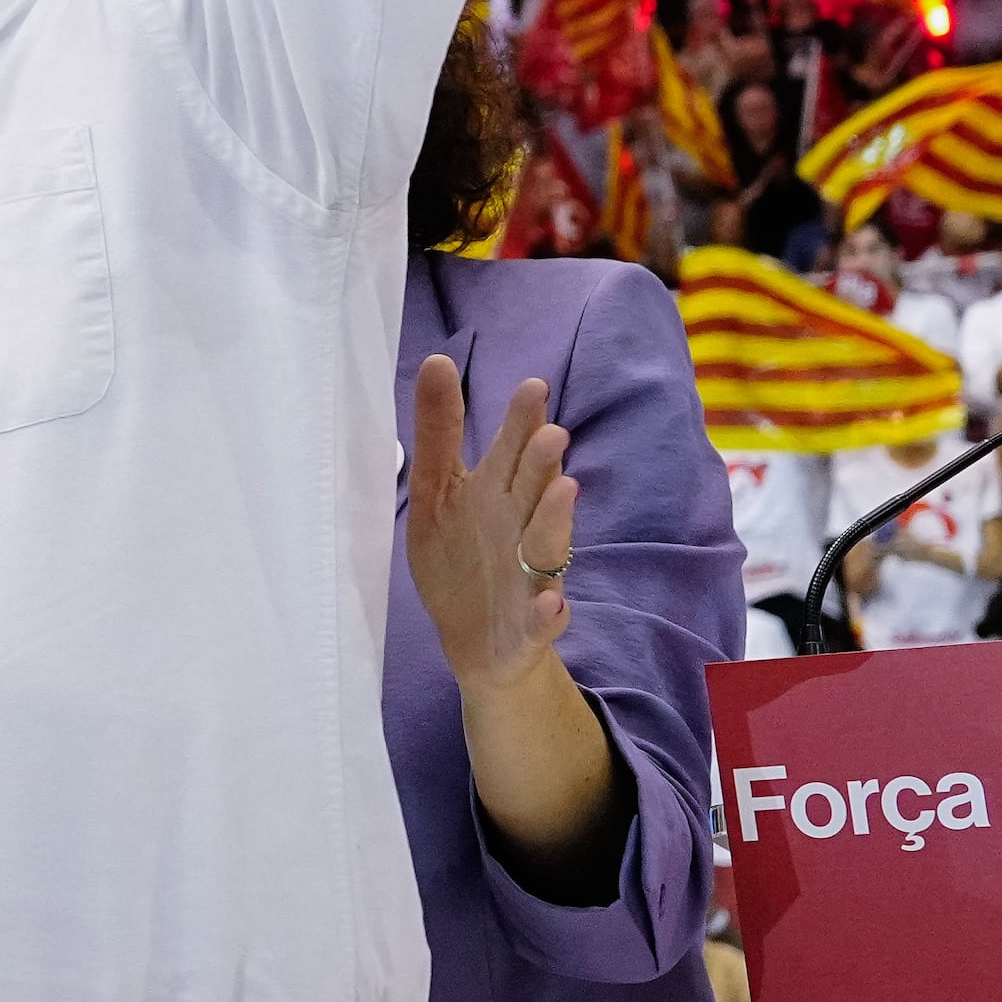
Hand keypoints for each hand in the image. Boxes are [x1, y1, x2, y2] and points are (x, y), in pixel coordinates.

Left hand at [404, 355, 576, 687]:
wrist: (475, 641)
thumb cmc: (460, 556)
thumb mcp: (436, 492)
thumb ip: (440, 432)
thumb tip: (438, 360)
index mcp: (498, 492)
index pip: (512, 451)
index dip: (521, 422)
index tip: (532, 386)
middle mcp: (521, 526)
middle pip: (535, 490)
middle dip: (543, 464)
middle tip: (552, 433)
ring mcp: (530, 575)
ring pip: (547, 544)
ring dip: (556, 520)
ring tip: (565, 490)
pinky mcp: (531, 625)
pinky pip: (544, 619)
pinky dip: (549, 613)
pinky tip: (552, 604)